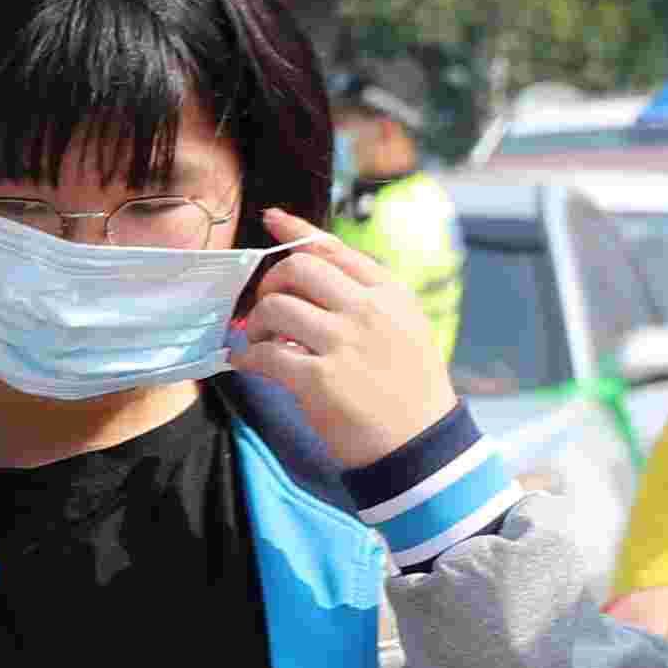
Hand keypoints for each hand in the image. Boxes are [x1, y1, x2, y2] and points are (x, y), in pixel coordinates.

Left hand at [235, 214, 453, 469]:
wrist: (421, 446)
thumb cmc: (410, 388)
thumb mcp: (406, 327)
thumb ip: (368, 297)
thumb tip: (312, 270)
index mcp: (389, 293)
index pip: (333, 248)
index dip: (296, 231)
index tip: (272, 221)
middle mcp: (367, 310)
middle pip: (297, 269)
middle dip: (271, 283)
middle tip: (266, 309)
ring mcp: (344, 344)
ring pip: (276, 307)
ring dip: (257, 323)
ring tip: (260, 341)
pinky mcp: (320, 381)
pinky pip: (266, 355)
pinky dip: (248, 358)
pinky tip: (246, 363)